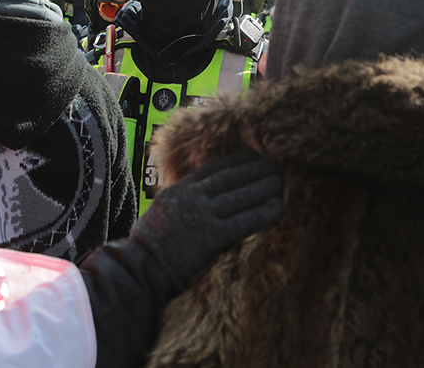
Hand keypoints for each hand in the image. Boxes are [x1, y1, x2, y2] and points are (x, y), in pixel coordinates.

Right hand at [130, 150, 283, 288]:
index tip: (256, 158)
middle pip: (231, 178)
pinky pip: (244, 221)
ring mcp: (202, 215)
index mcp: (180, 188)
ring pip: (241, 196)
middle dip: (256, 170)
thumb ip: (184, 195)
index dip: (239, 162)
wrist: (142, 265)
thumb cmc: (152, 241)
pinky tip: (278, 209)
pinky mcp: (211, 237)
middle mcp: (192, 197)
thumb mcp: (164, 206)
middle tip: (277, 166)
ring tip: (281, 184)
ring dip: (265, 188)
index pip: (215, 169)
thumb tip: (204, 191)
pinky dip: (264, 213)